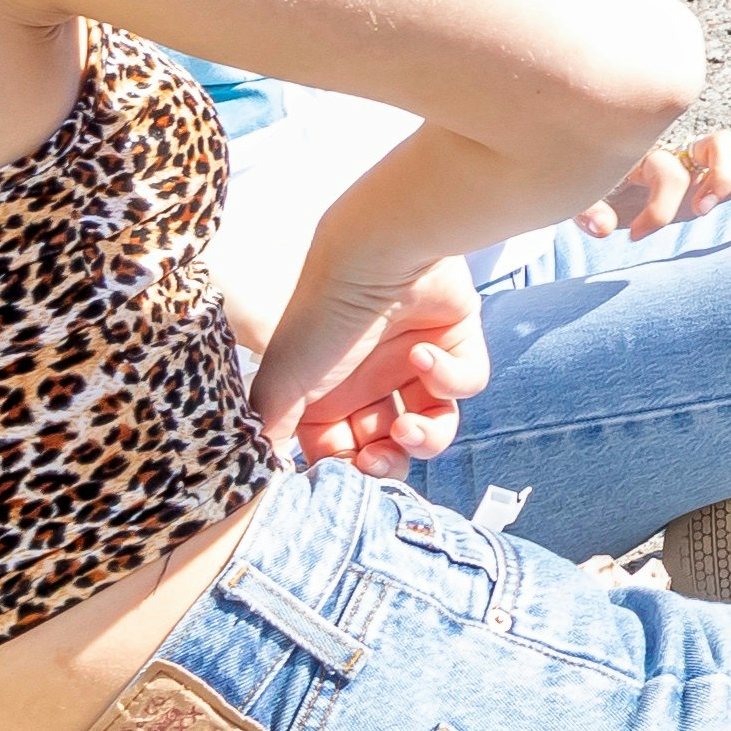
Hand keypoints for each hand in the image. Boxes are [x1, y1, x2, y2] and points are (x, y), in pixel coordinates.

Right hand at [257, 254, 485, 477]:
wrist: (374, 252)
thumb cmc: (321, 319)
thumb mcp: (283, 385)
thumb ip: (271, 436)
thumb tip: (264, 478)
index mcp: (326, 395)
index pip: (340, 452)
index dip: (348, 472)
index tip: (348, 477)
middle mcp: (369, 381)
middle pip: (389, 446)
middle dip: (387, 463)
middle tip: (379, 458)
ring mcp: (413, 362)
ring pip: (434, 425)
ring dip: (424, 438)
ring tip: (408, 426)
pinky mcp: (456, 341)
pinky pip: (466, 382)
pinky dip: (450, 379)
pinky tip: (424, 357)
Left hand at [586, 128, 730, 239]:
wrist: (602, 180)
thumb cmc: (594, 188)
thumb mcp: (583, 198)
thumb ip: (590, 210)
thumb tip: (603, 228)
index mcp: (647, 153)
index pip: (667, 171)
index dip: (655, 209)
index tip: (636, 236)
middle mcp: (680, 153)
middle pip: (720, 142)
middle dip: (721, 177)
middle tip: (702, 212)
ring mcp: (702, 165)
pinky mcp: (714, 180)